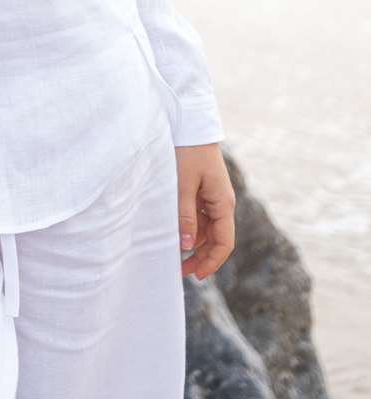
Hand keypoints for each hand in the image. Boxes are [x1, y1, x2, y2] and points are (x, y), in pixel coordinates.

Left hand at [175, 143, 234, 281]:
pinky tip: (176, 232)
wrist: (188, 123)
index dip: (212, 262)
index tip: (196, 275)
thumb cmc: (186, 151)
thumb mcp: (182, 184)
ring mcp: (213, 196)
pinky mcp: (202, 189)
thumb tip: (187, 245)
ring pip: (208, 228)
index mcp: (223, 202)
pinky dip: (190, 227)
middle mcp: (222, 202)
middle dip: (201, 256)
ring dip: (195, 243)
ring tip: (175, 254)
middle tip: (181, 271)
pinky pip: (200, 215)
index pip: (224, 242)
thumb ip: (184, 215)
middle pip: (217, 238)